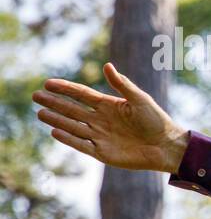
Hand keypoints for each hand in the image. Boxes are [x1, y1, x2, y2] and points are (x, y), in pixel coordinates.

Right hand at [31, 63, 190, 173]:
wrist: (167, 146)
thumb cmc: (156, 120)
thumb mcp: (139, 99)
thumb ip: (122, 84)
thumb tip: (107, 65)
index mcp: (108, 105)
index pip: (81, 94)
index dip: (65, 89)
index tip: (48, 83)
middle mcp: (100, 120)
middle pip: (72, 109)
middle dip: (54, 102)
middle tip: (35, 96)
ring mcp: (100, 136)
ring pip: (73, 126)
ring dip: (56, 120)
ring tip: (40, 113)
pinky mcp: (102, 153)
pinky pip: (81, 145)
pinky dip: (68, 139)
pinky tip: (54, 131)